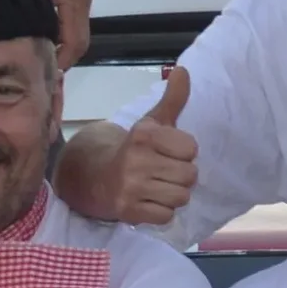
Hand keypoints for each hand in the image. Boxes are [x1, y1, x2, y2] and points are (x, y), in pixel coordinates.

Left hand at [17, 0, 92, 66]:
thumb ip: (37, 14)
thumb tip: (36, 42)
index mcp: (76, 1)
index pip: (74, 42)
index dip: (62, 61)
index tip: (45, 73)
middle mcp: (84, 3)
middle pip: (81, 43)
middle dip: (65, 60)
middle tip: (44, 72)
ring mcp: (84, 0)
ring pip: (80, 35)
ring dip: (65, 50)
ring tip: (46, 60)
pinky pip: (75, 24)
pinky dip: (65, 37)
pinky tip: (50, 41)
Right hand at [112, 66, 199, 226]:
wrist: (95, 176)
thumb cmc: (135, 149)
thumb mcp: (153, 121)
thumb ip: (173, 99)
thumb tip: (182, 70)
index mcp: (144, 135)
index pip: (191, 149)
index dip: (184, 152)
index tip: (170, 151)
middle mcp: (136, 160)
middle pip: (190, 176)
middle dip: (182, 175)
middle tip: (164, 171)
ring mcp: (131, 187)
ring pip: (181, 197)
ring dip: (174, 195)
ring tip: (158, 186)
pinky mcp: (128, 211)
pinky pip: (166, 217)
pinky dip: (162, 212)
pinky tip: (149, 201)